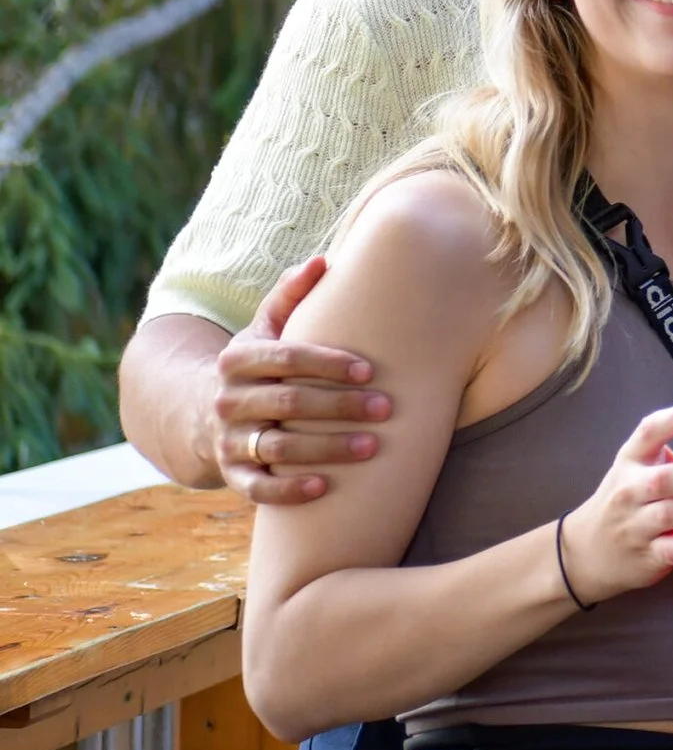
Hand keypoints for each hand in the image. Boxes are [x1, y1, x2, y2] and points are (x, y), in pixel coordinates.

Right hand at [210, 257, 392, 504]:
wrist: (207, 413)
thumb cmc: (262, 363)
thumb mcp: (267, 327)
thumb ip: (291, 294)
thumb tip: (324, 259)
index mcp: (238, 358)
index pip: (286, 357)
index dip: (329, 364)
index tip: (371, 371)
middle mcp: (228, 399)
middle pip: (288, 402)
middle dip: (339, 406)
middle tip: (386, 409)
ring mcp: (228, 439)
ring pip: (277, 447)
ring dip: (325, 449)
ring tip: (372, 447)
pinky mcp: (232, 474)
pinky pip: (256, 488)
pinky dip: (288, 490)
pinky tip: (325, 488)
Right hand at [558, 404, 672, 605]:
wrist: (587, 550)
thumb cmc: (631, 501)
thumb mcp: (651, 472)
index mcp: (632, 460)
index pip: (649, 432)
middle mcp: (630, 490)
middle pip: (666, 479)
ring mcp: (634, 525)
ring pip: (670, 514)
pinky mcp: (644, 556)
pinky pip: (669, 551)